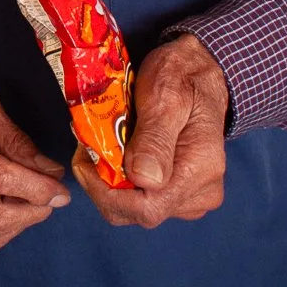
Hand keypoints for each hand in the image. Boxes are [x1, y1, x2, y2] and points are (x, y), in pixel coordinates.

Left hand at [74, 33, 228, 227]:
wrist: (201, 74)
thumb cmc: (182, 79)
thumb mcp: (165, 97)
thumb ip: (155, 138)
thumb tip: (144, 180)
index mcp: (199, 169)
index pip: (146, 209)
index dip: (105, 193)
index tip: (84, 160)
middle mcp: (201, 192)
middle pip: (138, 212)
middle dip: (102, 185)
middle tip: (86, 146)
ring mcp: (193, 196)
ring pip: (137, 208)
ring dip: (110, 181)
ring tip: (99, 144)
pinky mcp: (183, 193)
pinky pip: (145, 198)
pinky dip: (123, 180)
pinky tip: (116, 152)